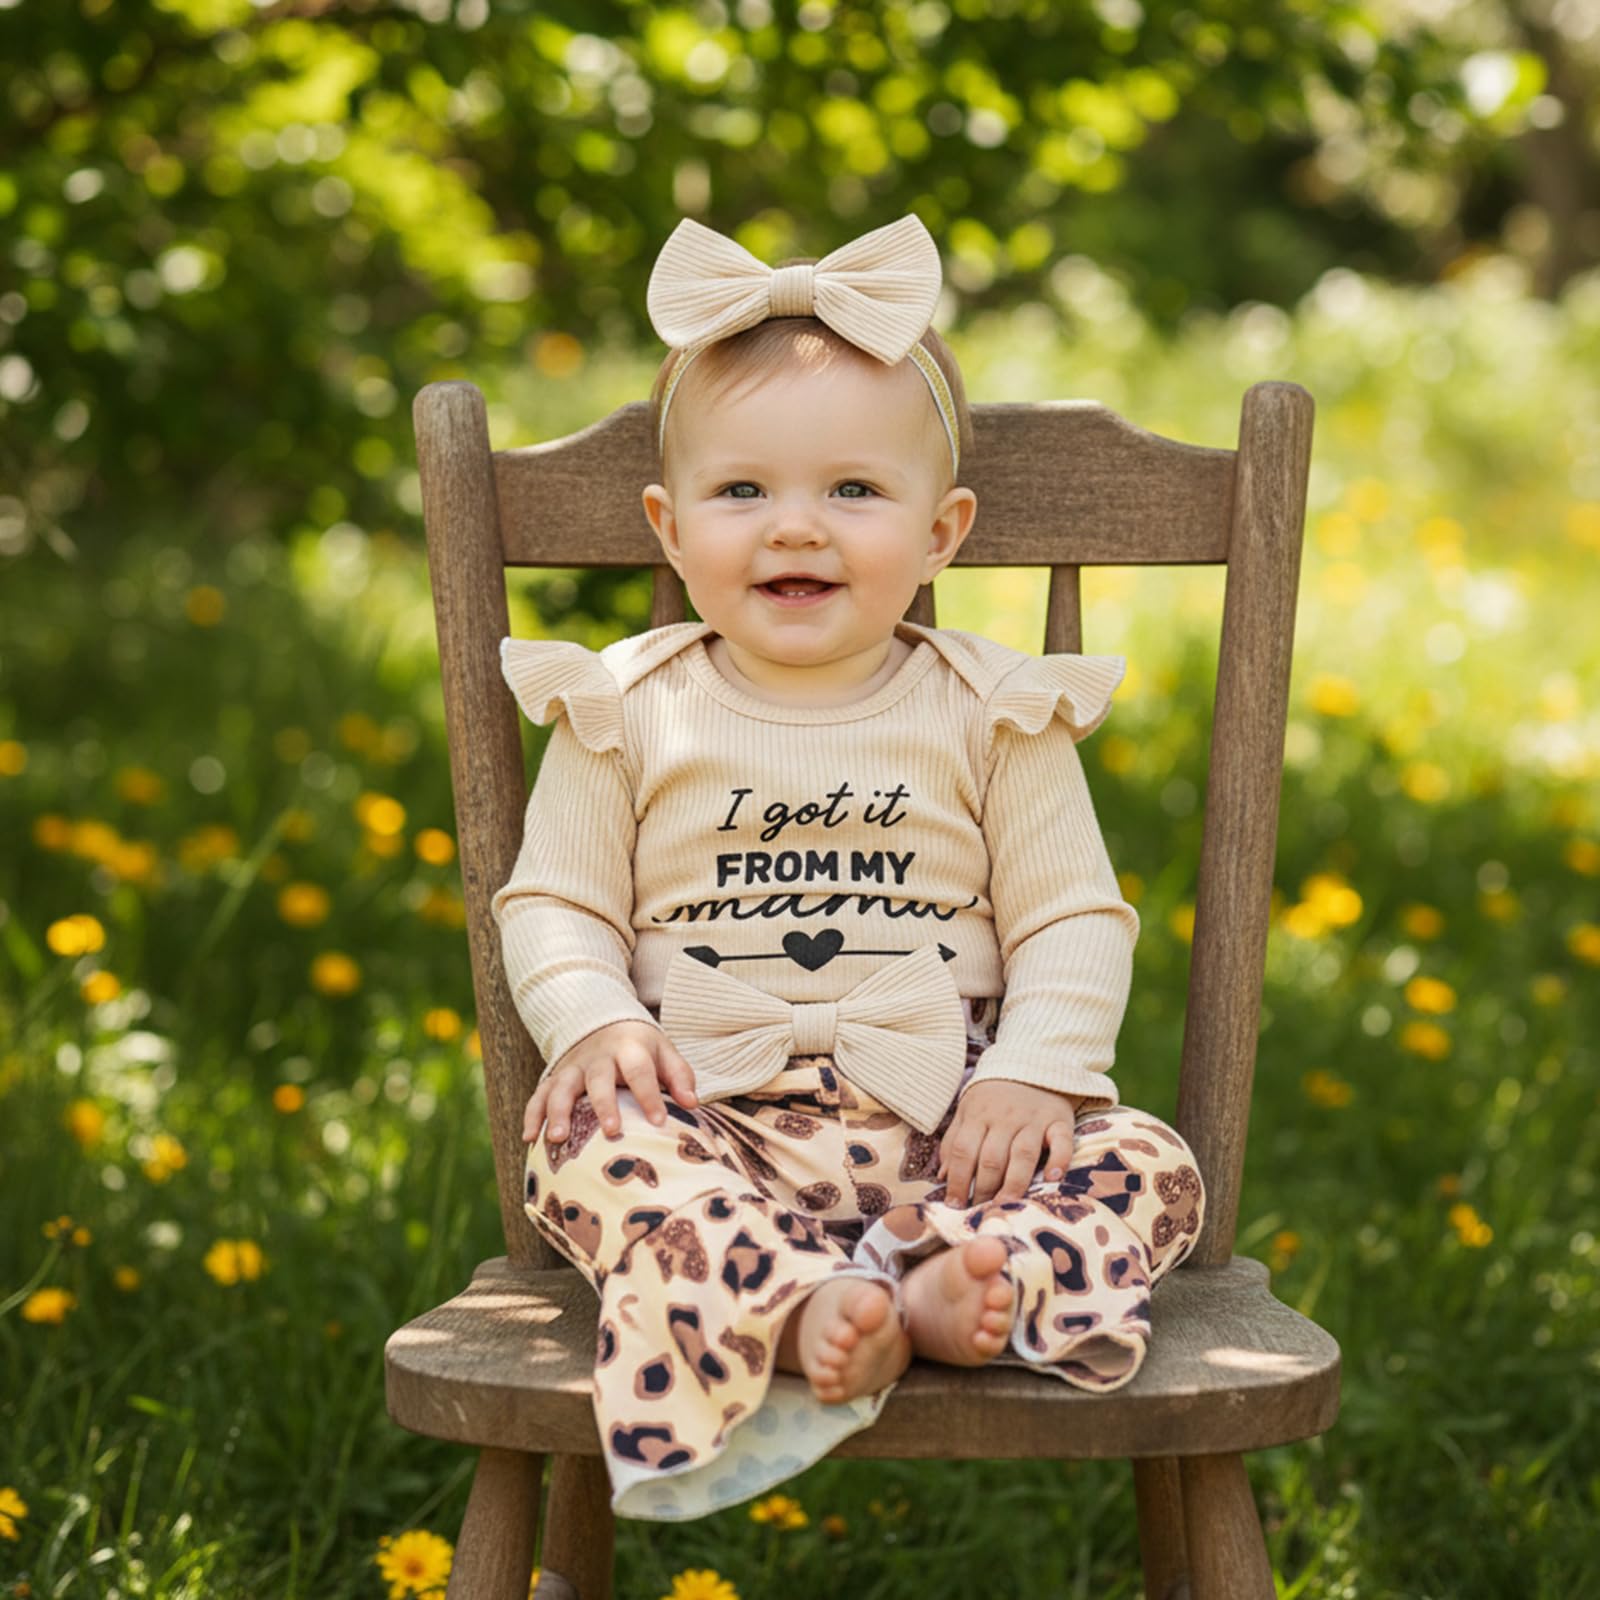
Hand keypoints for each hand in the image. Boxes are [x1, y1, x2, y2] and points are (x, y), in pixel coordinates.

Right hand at [523, 1021, 697, 1146]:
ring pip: (561, 1088)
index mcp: (629, 1048)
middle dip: (603, 1105)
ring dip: (557, 1112)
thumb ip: (679, 1076)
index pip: (640, 1070)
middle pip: (599, 1080)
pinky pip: (538, 1095)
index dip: (650, 1095)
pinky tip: (529, 1139)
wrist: (603, 1022)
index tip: (660, 1122)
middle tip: (610, 1132)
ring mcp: (572, 1067)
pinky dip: (532, 1115)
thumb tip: (692, 1104)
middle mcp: (598, 1057)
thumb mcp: (664, 1052)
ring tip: (557, 1139)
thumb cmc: (640, 1048)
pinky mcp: (554, 1077)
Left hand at [937, 1080, 1078, 1207]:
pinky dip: (1059, 1160)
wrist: (1034, 1063)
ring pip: (1023, 1154)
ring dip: (1014, 1182)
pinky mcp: (1060, 1120)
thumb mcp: (968, 1110)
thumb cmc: (995, 1096)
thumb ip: (954, 1141)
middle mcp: (1005, 1117)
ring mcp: (1034, 1119)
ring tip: (1006, 1205)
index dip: (957, 1180)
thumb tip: (942, 1178)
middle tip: (980, 1212)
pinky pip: (1062, 1141)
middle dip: (984, 1188)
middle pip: (992, 1157)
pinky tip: (1052, 1178)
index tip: (954, 1205)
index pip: (963, 1150)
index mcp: (978, 1115)